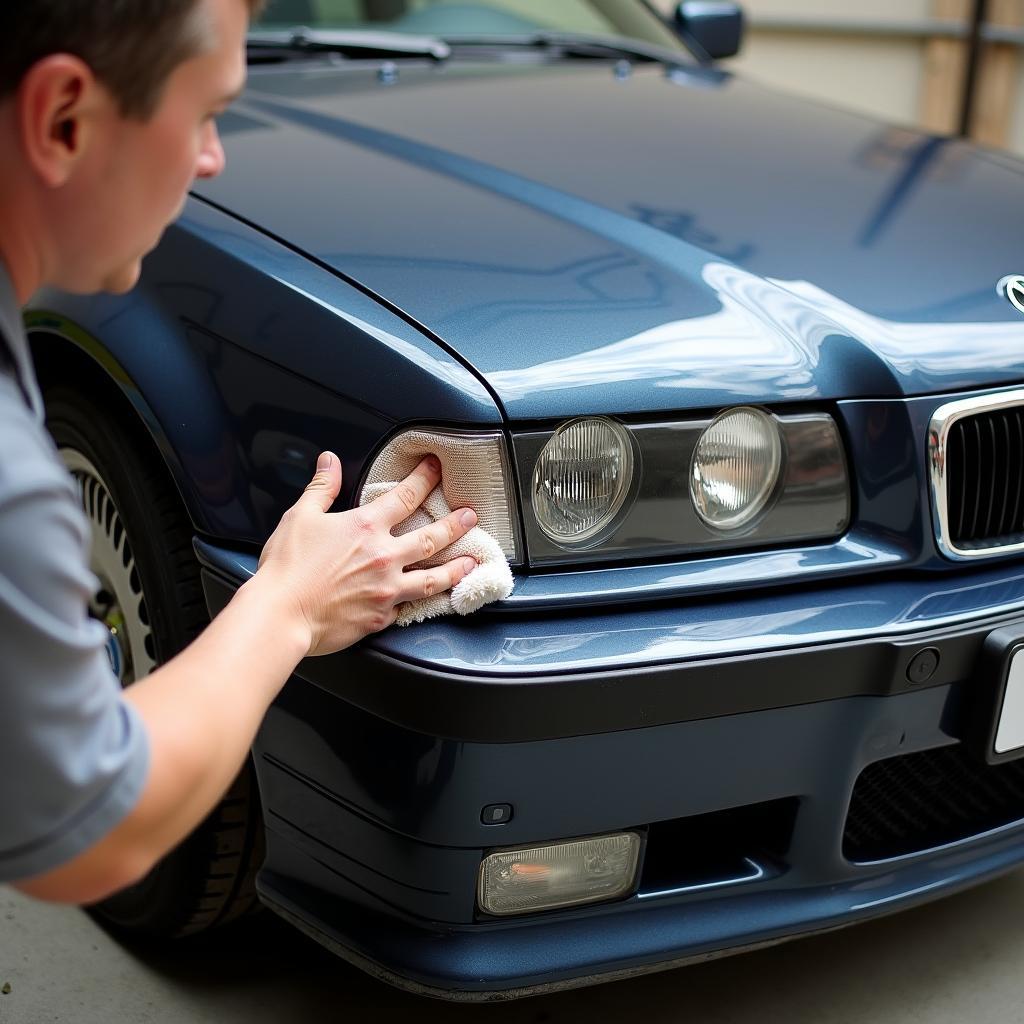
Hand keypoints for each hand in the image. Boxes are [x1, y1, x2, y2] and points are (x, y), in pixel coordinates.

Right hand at [256, 452, 477, 655]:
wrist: (281, 615)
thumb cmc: (287, 569)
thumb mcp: (300, 517)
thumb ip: (320, 488)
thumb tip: (329, 462)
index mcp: (366, 527)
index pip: (405, 496)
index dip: (424, 479)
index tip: (436, 470)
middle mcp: (384, 556)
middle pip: (431, 537)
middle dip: (455, 524)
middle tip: (472, 517)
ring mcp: (387, 589)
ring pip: (433, 577)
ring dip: (455, 568)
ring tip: (471, 562)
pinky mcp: (382, 617)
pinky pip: (410, 607)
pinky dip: (425, 602)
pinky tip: (437, 600)